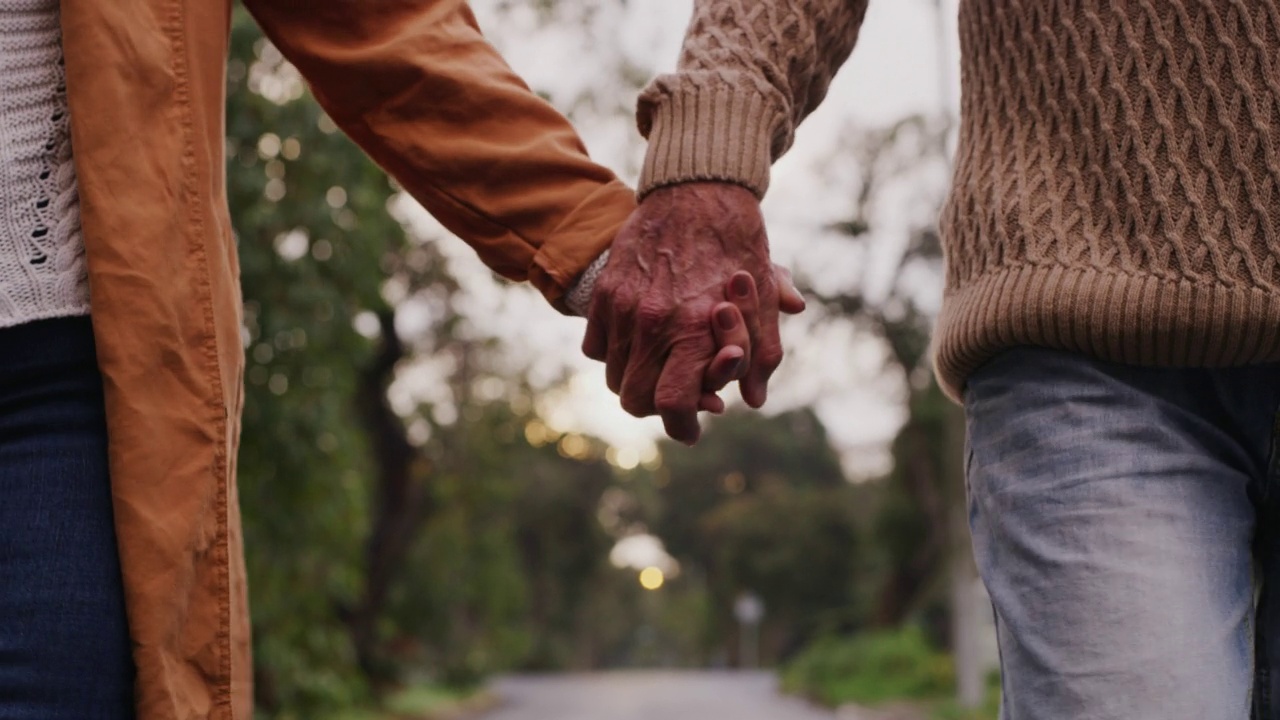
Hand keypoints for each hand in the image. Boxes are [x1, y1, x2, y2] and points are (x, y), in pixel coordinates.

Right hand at [582, 182, 784, 444]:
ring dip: (637, 381)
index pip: (673, 404)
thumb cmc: (739, 243)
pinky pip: (596, 347)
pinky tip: (640, 343)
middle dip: (658, 408)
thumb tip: (754, 399)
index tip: (691, 429)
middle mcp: (653, 322)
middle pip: (636, 400)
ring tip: (662, 366)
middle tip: (677, 397)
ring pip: (615, 375)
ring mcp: (623, 307)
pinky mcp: (606, 292)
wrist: (698, 188)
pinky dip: (616, 354)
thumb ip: (763, 351)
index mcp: (694, 328)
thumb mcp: (762, 297)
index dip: (683, 426)